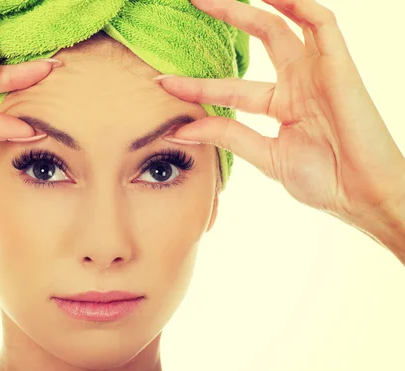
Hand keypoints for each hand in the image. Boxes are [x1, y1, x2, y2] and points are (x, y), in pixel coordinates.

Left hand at [160, 0, 404, 222]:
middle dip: (226, 17)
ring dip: (253, 8)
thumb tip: (181, 130)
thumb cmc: (325, 180)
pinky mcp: (339, 67)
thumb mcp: (266, 156)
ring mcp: (317, 72)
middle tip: (194, 2)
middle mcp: (298, 82)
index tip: (163, 82)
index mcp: (281, 105)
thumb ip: (228, 137)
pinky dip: (299, 7)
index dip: (196, 85)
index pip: (229, 87)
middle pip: (259, 38)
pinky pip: (322, 24)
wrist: (362, 196)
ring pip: (284, 24)